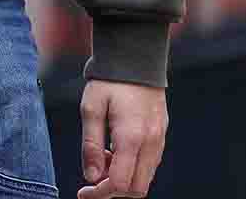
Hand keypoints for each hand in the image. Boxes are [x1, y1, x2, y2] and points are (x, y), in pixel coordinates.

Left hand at [76, 79, 167, 197]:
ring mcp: (159, 141)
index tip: (83, 192)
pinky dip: (132, 169)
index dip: (100, 193)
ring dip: (122, 179)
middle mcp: (150, 144)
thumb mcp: (90, 109)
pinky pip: (150, 165)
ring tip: (102, 158)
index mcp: (131, 138)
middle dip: (113, 191)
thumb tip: (91, 177)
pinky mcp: (161, 136)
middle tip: (92, 180)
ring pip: (145, 179)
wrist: (136, 60)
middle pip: (136, 188)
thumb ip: (90, 145)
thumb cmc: (109, 81)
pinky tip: (115, 152)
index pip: (120, 184)